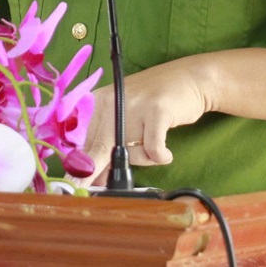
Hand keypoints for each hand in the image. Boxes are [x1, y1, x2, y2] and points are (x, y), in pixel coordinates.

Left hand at [78, 58, 209, 185]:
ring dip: (145, 158)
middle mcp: (112, 101)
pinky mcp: (156, 110)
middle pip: (99, 148)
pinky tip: (166, 152)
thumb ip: (109, 143)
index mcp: (100, 102)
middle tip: (93, 188)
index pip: (86, 141)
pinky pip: (154, 150)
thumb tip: (94, 178)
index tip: (77, 186)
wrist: (188, 78)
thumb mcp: (125, 119)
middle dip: (98, 173)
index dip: (84, 167)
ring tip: (153, 142)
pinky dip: (161, 156)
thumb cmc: (154, 104)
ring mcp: (134, 104)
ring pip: (130, 153)